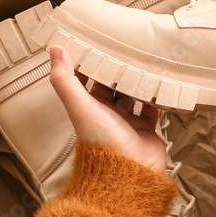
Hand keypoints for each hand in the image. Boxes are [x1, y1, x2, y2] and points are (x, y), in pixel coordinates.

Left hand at [48, 46, 166, 173]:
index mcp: (89, 109)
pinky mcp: (146, 128)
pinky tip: (161, 82)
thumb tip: (54, 49)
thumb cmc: (103, 144)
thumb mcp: (81, 108)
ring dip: (137, 80)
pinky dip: (156, 96)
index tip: (96, 42)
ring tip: (145, 60)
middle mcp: (107, 114)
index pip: (87, 80)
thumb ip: (66, 81)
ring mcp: (128, 121)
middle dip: (117, 68)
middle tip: (125, 46)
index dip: (90, 62)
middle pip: (112, 86)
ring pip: (132, 94)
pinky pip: (152, 107)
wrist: (130, 175)